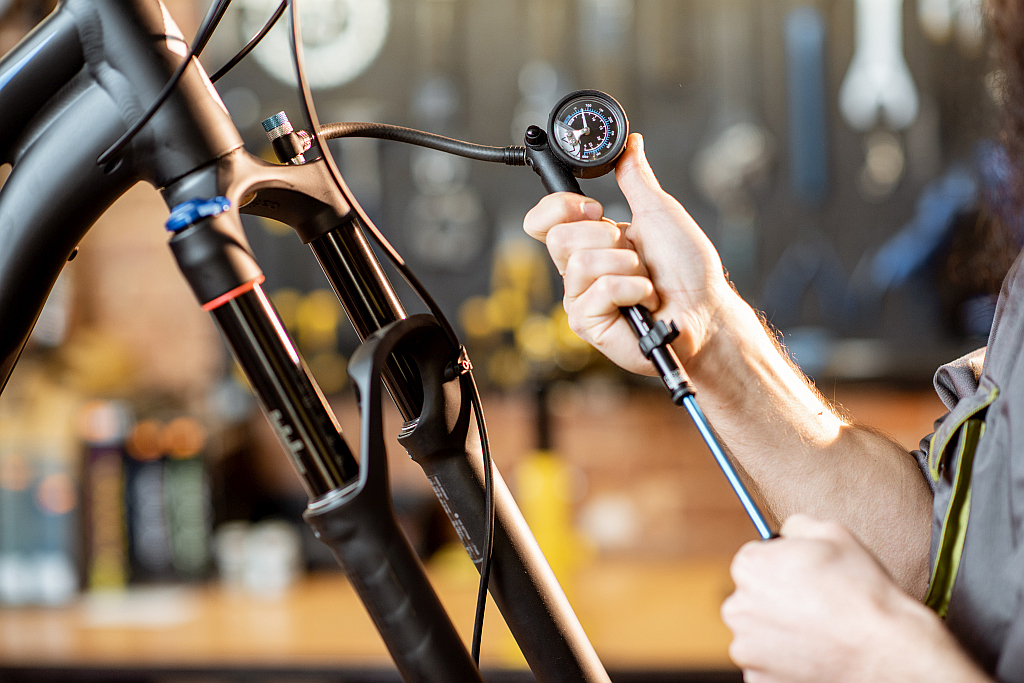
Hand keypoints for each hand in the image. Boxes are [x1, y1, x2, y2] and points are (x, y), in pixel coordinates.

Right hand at [523, 133, 733, 375]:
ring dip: (626, 265)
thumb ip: (635, 178)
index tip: (596, 209)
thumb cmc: (688, 270)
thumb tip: (630, 144)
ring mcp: (581, 298)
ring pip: (580, 263)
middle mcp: (579, 270)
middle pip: (557, 238)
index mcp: (588, 242)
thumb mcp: (659, 212)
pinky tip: (646, 298)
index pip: (542, 220)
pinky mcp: (588, 323)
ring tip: (645, 278)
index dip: (560, 207)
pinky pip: (598, 291)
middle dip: (605, 238)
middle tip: (633, 251)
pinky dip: (633, 289)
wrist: (705, 309)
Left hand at [721, 515, 988, 682]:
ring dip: (779, 634)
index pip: (752, 560)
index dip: (780, 566)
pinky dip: (785, 663)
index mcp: (749, 567)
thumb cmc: (862, 591)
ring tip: (818, 634)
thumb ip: (797, 526)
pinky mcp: (758, 681)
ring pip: (758, 635)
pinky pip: (766, 666)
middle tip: (813, 608)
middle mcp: (737, 609)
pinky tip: (815, 656)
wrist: (888, 653)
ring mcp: (747, 650)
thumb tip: (786, 532)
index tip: (803, 578)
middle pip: (751, 598)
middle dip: (775, 601)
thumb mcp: (833, 533)